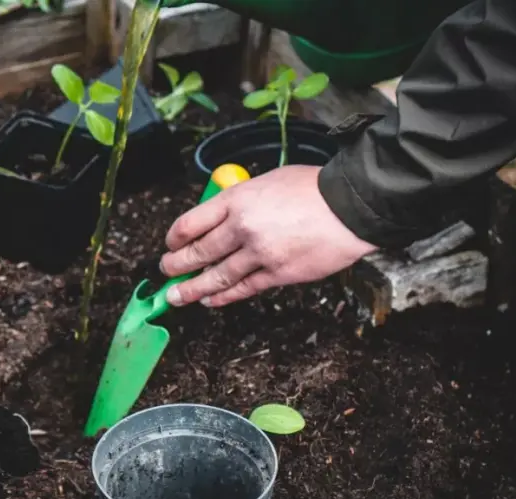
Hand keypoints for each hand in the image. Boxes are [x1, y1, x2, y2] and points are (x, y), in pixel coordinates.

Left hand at [159, 165, 377, 306]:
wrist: (350, 206)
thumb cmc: (312, 189)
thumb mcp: (267, 181)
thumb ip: (240, 200)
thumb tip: (221, 217)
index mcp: (237, 199)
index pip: (191, 222)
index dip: (174, 238)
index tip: (170, 244)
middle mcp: (242, 227)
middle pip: (198, 252)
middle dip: (176, 266)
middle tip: (165, 272)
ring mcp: (259, 253)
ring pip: (216, 277)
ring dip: (192, 289)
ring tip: (176, 296)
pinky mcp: (277, 273)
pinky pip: (242, 289)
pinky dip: (223, 297)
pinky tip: (210, 300)